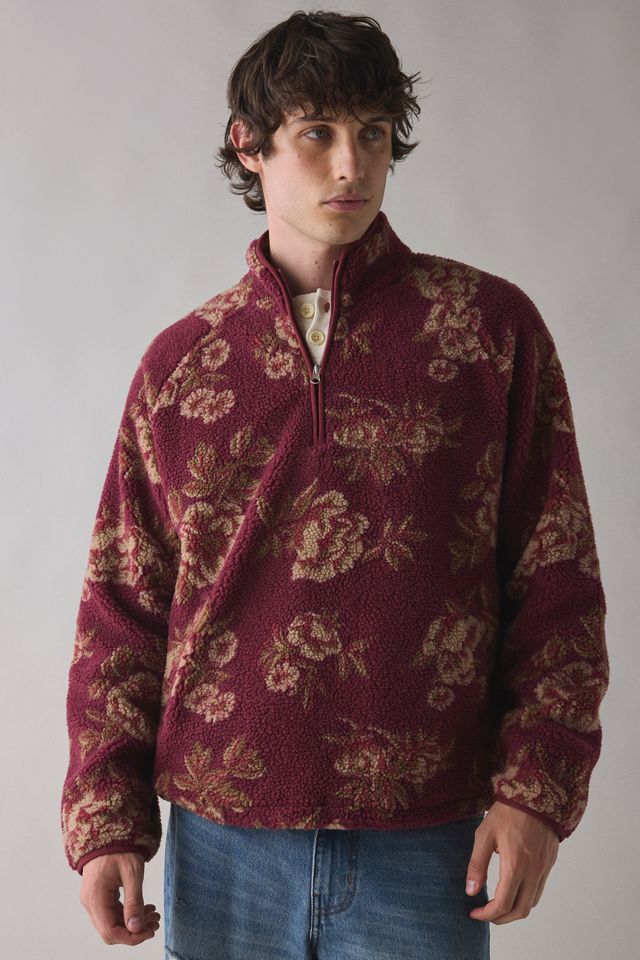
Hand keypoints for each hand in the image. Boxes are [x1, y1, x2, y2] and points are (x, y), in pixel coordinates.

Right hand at [79, 852, 160, 944]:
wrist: (108, 830)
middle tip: (155, 922)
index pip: (110, 932)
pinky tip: (145, 908)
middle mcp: (90, 902)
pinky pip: (112, 913)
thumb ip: (134, 901)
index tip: (150, 931)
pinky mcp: (98, 896)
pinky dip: (128, 914)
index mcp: (95, 898)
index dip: (131, 937)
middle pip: (111, 931)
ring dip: (133, 923)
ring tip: (154, 915)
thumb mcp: (132, 873)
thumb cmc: (120, 848)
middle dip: (134, 931)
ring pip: (112, 923)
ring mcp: (93, 900)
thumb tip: (136, 928)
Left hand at [465, 800, 558, 923]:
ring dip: (514, 910)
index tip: (474, 913)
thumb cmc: (507, 812)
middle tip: (485, 914)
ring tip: (497, 905)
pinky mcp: (549, 863)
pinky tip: (512, 889)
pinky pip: (539, 890)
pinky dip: (525, 898)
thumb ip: (477, 865)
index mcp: (515, 866)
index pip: (502, 904)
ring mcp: (543, 868)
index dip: (487, 914)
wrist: (535, 795)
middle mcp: (533, 871)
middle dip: (501, 918)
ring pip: (532, 903)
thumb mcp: (485, 835)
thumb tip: (470, 891)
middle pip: (520, 911)